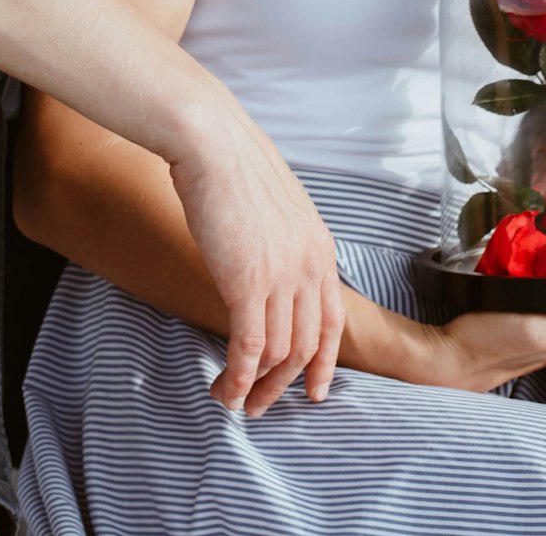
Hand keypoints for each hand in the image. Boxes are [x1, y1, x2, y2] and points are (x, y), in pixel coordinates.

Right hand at [168, 103, 344, 416]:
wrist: (212, 141)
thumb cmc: (233, 161)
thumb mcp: (275, 205)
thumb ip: (282, 240)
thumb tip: (267, 263)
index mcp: (320, 246)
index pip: (333, 320)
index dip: (323, 361)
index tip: (314, 391)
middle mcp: (309, 265)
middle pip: (306, 345)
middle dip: (285, 383)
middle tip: (262, 405)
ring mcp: (281, 275)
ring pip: (278, 353)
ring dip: (256, 386)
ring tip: (235, 402)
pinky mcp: (247, 282)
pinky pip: (248, 347)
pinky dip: (238, 377)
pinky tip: (224, 390)